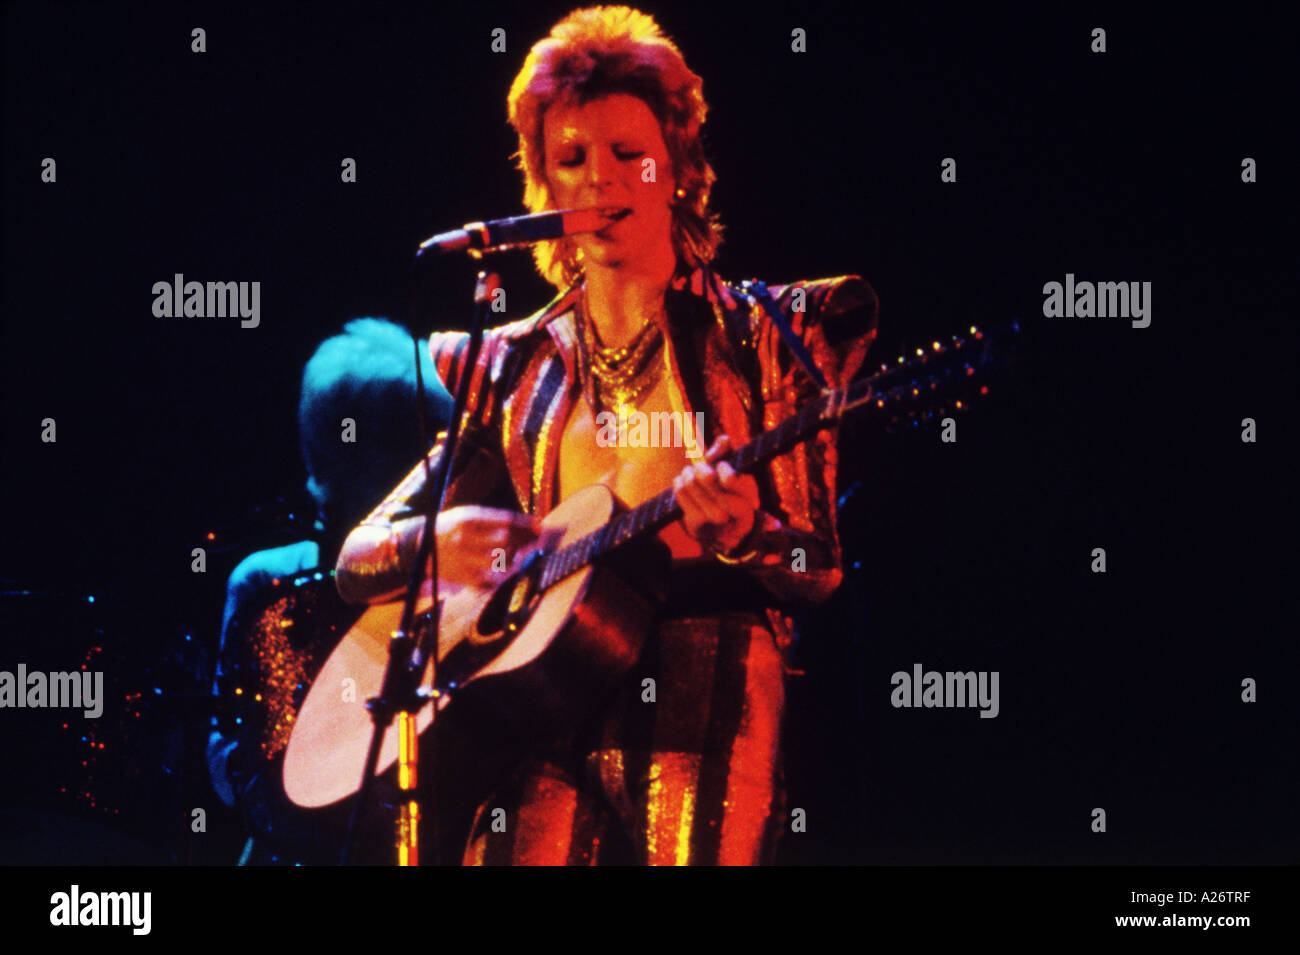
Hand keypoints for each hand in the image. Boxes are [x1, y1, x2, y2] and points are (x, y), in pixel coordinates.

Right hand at [435, 506, 544, 587]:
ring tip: (518, 555)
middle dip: (525, 542)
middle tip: (535, 542)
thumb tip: (525, 525)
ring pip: (501, 562)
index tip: (540, 527)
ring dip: (515, 559)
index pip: (505, 521)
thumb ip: (493, 519)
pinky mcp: (462, 578)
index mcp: (468, 518)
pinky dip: (501, 577)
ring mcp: (463, 559)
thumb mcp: (466, 515)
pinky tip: (503, 571)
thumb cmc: (450, 529)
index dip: (527, 525)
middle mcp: (466, 538)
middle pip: (506, 541)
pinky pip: (490, 581)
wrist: (418, 548)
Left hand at [672, 435, 759, 553]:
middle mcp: (732, 511)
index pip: (730, 479)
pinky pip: (680, 492)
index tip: (721, 468)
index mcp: (748, 496)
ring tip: (691, 474)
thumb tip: (724, 439)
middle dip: (700, 467)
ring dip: (687, 473)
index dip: (723, 470)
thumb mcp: (731, 470)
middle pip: (705, 477)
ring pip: (690, 483)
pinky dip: (679, 483)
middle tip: (699, 466)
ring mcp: (713, 520)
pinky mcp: (697, 525)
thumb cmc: (727, 491)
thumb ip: (727, 452)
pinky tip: (685, 484)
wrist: (723, 529)